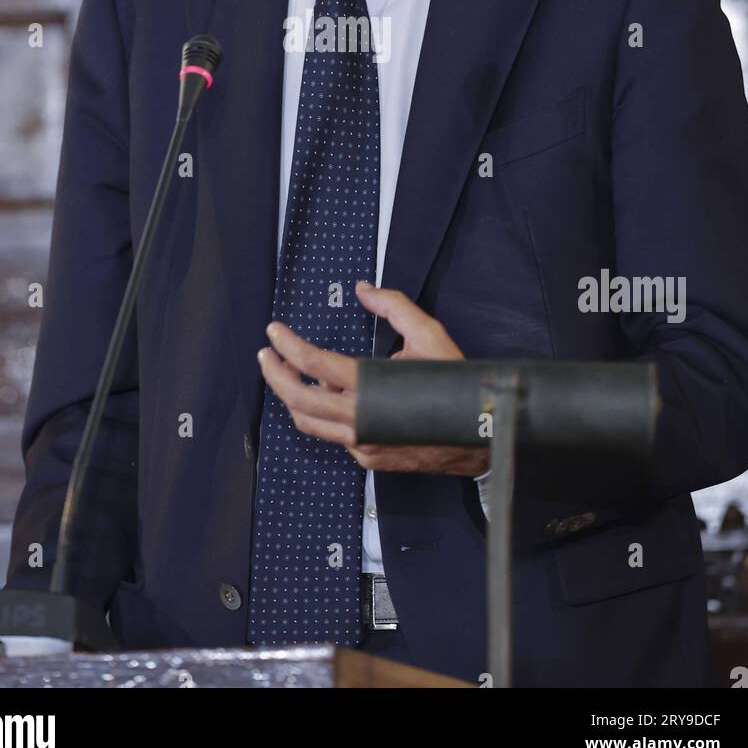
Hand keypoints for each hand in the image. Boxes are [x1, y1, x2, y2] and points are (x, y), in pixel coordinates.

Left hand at [256, 281, 490, 476]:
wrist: (480, 437)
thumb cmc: (455, 384)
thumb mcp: (430, 335)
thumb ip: (394, 307)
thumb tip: (364, 289)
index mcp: (370, 389)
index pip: (313, 364)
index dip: (288, 345)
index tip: (275, 331)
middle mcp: (360, 422)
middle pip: (298, 399)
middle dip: (274, 374)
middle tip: (267, 353)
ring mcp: (362, 444)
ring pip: (309, 423)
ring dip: (292, 397)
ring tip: (287, 373)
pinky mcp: (368, 458)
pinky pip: (332, 436)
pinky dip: (322, 413)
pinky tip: (327, 395)